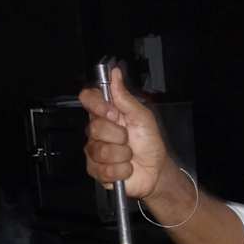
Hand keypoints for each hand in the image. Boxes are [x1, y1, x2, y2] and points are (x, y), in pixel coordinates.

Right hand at [79, 66, 169, 199]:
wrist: (155, 170)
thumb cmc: (149, 142)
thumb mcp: (142, 117)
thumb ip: (125, 97)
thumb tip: (115, 73)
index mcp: (106, 113)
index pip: (88, 98)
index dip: (97, 104)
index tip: (112, 112)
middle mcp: (97, 131)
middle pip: (95, 127)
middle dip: (119, 135)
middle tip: (129, 139)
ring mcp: (94, 150)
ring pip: (100, 150)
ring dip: (123, 155)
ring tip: (129, 155)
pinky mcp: (96, 170)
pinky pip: (104, 169)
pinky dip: (122, 170)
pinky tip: (126, 168)